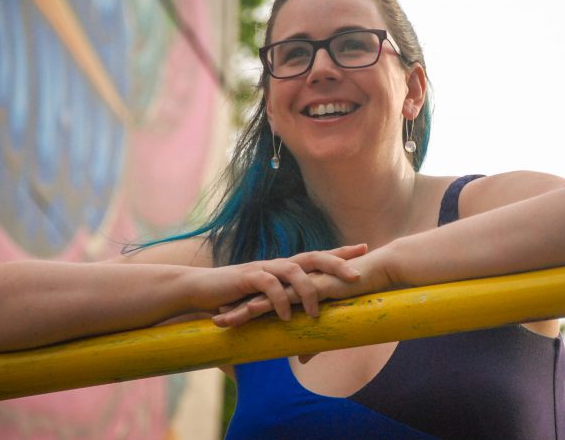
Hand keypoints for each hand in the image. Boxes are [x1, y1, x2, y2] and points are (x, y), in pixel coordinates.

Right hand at [208, 244, 365, 324]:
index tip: (364, 247)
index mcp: (284, 267)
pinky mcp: (246, 278)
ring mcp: (262, 268)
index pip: (318, 256)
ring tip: (315, 313)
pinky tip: (285, 317)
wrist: (200, 289)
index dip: (340, 252)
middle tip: (357, 276)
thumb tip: (305, 317)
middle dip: (336, 263)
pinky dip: (279, 301)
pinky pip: (268, 286)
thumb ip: (284, 304)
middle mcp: (277, 264)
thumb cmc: (234, 297)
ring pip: (293, 270)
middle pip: (312, 256)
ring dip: (307, 291)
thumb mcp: (265, 301)